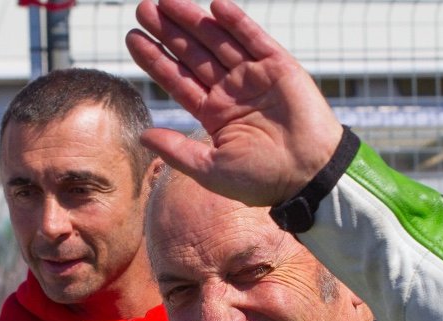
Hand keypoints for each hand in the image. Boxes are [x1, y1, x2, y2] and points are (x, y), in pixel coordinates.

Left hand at [126, 0, 343, 206]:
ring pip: (218, 41)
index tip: (133, 38)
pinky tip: (215, 7)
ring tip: (166, 1)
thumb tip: (143, 136)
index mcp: (216, 115)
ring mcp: (256, 77)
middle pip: (194, 55)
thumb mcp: (211, 169)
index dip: (156, 59)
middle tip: (143, 9)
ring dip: (193, 20)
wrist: (310, 175)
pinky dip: (236, 22)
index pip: (179, 81)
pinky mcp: (280, 68)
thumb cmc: (264, 180)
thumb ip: (177, 151)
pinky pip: (255, 39)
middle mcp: (233, 93)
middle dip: (169, 32)